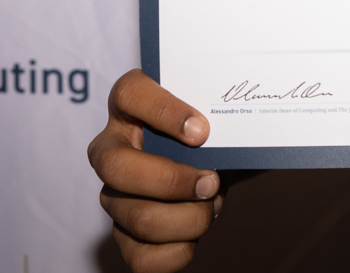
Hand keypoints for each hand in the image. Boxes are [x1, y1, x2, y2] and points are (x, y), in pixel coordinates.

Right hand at [88, 69, 222, 271]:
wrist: (204, 166)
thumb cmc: (205, 135)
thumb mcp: (208, 117)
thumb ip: (215, 117)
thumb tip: (240, 134)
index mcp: (127, 106)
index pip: (129, 94)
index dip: (164, 111)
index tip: (202, 130)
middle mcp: (109, 150)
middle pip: (117, 167)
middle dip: (172, 181)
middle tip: (211, 182)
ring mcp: (112, 195)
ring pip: (139, 218)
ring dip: (188, 219)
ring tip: (210, 207)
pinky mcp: (122, 235)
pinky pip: (142, 259)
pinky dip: (179, 251)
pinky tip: (195, 235)